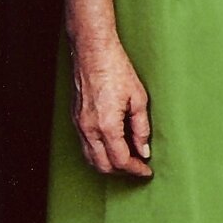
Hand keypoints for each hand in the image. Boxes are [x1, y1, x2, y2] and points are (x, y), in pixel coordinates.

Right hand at [70, 36, 153, 178]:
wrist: (93, 52)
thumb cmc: (116, 69)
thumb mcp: (138, 99)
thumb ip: (141, 128)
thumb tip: (143, 150)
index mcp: (106, 125)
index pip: (120, 160)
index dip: (135, 169)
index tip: (145, 171)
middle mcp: (89, 129)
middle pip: (103, 166)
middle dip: (122, 171)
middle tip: (138, 167)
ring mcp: (80, 125)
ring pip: (91, 158)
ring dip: (109, 163)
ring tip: (127, 158)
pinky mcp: (76, 119)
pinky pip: (86, 145)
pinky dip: (99, 152)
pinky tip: (113, 145)